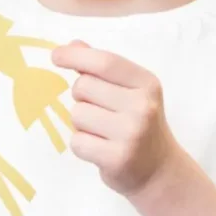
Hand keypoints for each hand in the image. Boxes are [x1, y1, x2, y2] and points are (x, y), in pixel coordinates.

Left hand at [52, 41, 182, 195]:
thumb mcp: (131, 91)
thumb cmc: (138, 124)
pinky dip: (82, 145)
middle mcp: (142, 106)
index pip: (104, 62)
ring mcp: (131, 133)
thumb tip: (73, 45)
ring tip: (102, 133)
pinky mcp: (117, 158)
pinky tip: (100, 149)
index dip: (75, 56)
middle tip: (100, 112)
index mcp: (146, 83)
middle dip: (81, 97)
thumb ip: (103, 68)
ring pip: (76, 115)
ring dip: (81, 124)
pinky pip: (77, 142)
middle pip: (83, 87)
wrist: (160, 170)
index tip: (56, 56)